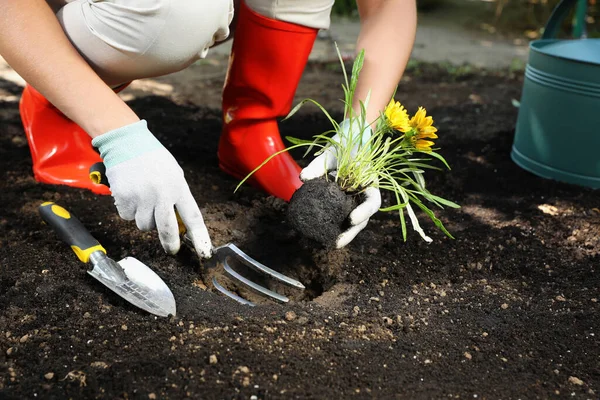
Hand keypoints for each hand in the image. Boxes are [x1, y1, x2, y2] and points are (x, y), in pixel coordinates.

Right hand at [92, 120, 212, 257]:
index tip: (204, 252)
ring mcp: (142, 197)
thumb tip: (181, 224)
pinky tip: (130, 194)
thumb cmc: (153, 160)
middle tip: (173, 250)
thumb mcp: (173, 174)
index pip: (193, 216)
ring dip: (144, 219)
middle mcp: (162, 194)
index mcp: (178, 186)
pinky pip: (127, 217)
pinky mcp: (124, 198)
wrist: (126, 142)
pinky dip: (128, 211)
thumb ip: (178, 196)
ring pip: (145, 225)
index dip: (199, 236)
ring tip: (143, 199)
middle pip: (168, 229)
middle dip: (171, 243)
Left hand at [299, 119, 381, 248]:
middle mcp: (364, 196)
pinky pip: (339, 217)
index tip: (351, 219)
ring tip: (330, 243)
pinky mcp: (342, 205)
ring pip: (353, 222)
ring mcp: (354, 201)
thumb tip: (303, 178)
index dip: (364, 212)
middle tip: (337, 243)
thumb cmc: (342, 148)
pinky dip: (333, 225)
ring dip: (343, 234)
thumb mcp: (331, 154)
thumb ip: (319, 165)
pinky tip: (321, 233)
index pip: (372, 201)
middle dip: (352, 233)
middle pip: (363, 219)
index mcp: (370, 184)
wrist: (345, 144)